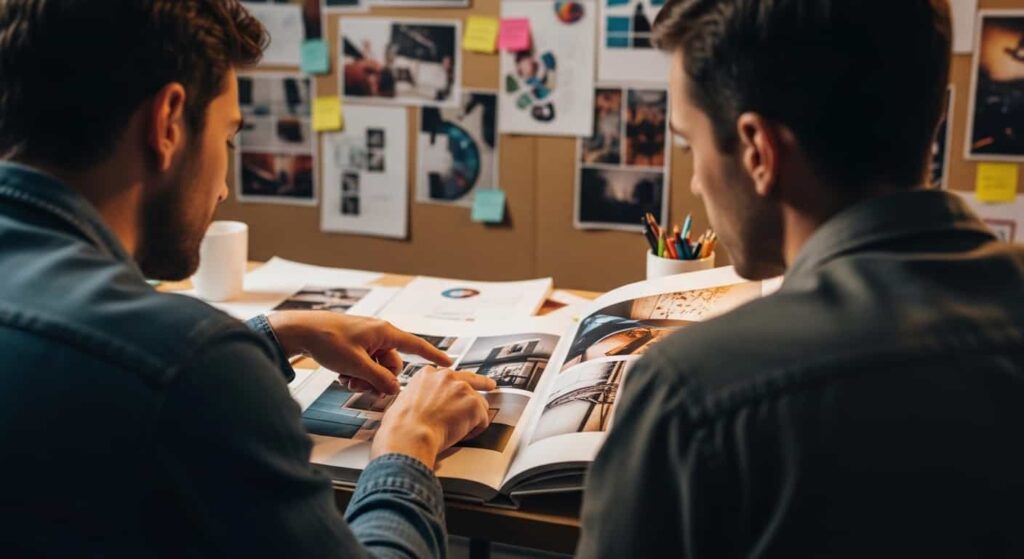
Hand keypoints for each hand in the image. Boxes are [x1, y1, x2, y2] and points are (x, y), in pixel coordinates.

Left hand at [267, 311, 451, 394]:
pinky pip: (366, 364)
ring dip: (365, 379)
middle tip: (361, 386)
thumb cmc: (328, 340)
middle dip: (380, 379)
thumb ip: (379, 379)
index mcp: (385, 332)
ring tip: (347, 380)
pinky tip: (342, 375)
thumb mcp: (356, 365)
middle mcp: (379, 334)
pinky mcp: (355, 345)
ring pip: (377, 367)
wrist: (300, 331)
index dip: (434, 356)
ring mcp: (367, 339)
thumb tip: (394, 389)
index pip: (416, 345)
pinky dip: (357, 373)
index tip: (449, 364)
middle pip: (393, 364)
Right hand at [371, 367, 496, 468]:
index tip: (457, 389)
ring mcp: (462, 388)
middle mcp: (447, 376)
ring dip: (472, 418)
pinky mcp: (474, 404)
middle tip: (490, 385)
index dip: (453, 386)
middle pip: (471, 378)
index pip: (447, 376)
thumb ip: (418, 397)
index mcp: (427, 374)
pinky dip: (475, 430)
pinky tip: (461, 435)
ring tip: (458, 431)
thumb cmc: (401, 425)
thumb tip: (420, 407)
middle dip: (482, 383)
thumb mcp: (403, 400)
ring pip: (478, 404)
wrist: (409, 434)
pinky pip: (483, 420)